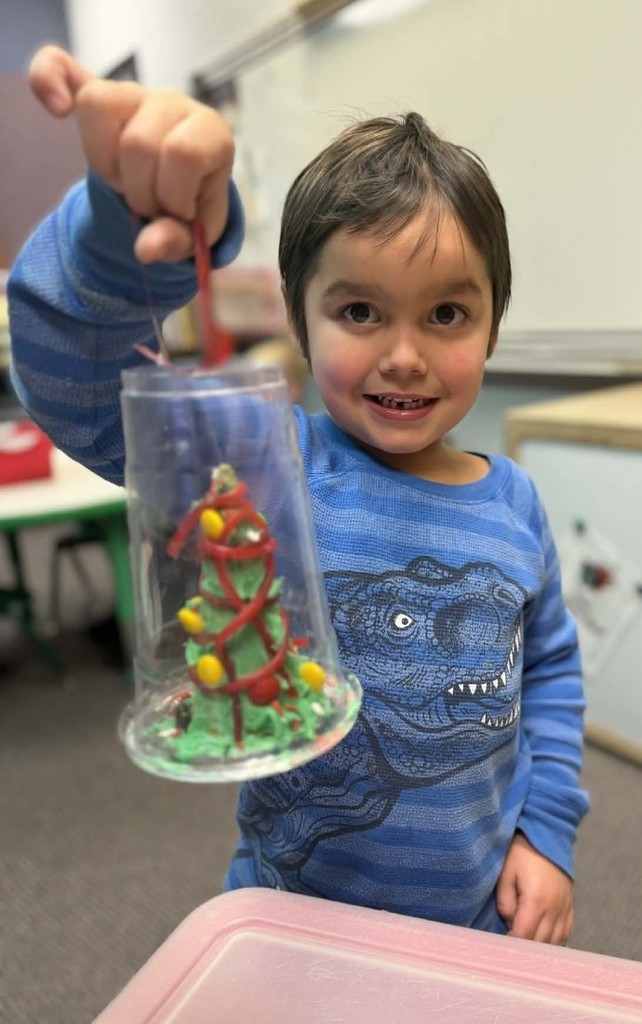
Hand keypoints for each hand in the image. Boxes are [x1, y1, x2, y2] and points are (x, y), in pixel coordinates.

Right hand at [28, 45, 234, 263]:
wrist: (179, 189)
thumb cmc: (190, 206)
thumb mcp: (195, 235)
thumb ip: (176, 242)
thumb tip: (144, 249)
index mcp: (209, 131)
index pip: (182, 153)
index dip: (172, 194)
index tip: (177, 211)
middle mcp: (172, 103)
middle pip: (137, 141)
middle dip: (138, 190)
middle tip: (149, 202)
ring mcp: (133, 94)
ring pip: (98, 106)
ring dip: (104, 161)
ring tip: (122, 180)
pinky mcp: (97, 94)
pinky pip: (61, 67)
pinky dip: (49, 80)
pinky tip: (57, 108)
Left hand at [496, 832, 573, 943]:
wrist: (547, 833)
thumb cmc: (521, 852)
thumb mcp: (506, 873)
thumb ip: (505, 902)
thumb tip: (510, 924)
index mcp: (537, 900)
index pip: (524, 935)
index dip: (511, 944)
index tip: (498, 947)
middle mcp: (555, 908)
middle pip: (541, 943)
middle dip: (524, 948)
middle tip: (509, 947)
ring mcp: (565, 907)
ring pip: (555, 941)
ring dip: (539, 946)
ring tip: (523, 943)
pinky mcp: (570, 905)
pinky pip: (566, 932)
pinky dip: (554, 939)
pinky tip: (542, 938)